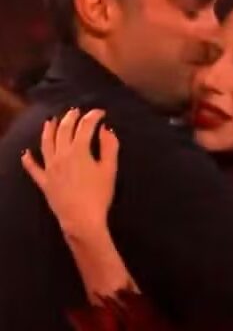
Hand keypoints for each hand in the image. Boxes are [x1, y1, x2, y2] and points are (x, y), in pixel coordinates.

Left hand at [21, 108, 119, 236]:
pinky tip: (26, 153)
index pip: (85, 127)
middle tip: (76, 111)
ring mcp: (49, 168)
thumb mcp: (110, 169)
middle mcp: (60, 155)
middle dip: (70, 118)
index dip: (93, 116)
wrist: (82, 219)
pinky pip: (33, 168)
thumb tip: (106, 129)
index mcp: (79, 150)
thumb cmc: (99, 194)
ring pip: (46, 144)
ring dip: (48, 130)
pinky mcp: (44, 181)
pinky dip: (28, 160)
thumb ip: (109, 146)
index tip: (100, 112)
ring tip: (51, 121)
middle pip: (63, 130)